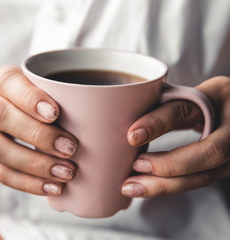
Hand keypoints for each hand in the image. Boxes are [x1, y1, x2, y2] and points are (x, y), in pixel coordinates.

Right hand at [0, 65, 76, 194]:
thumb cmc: (16, 101)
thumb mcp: (30, 86)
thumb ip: (54, 93)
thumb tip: (97, 115)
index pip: (9, 83)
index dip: (30, 99)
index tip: (55, 113)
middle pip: (1, 116)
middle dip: (38, 135)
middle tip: (70, 148)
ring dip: (35, 164)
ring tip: (66, 172)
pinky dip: (27, 183)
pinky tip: (51, 187)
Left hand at [122, 76, 229, 197]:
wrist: (229, 109)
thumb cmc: (199, 98)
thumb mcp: (186, 91)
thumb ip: (162, 105)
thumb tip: (125, 123)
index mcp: (217, 95)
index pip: (186, 110)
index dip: (159, 123)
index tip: (133, 135)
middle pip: (209, 152)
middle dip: (169, 165)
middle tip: (135, 167)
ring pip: (206, 175)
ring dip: (166, 185)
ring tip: (133, 186)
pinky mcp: (224, 168)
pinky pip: (198, 181)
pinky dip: (170, 187)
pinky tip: (147, 187)